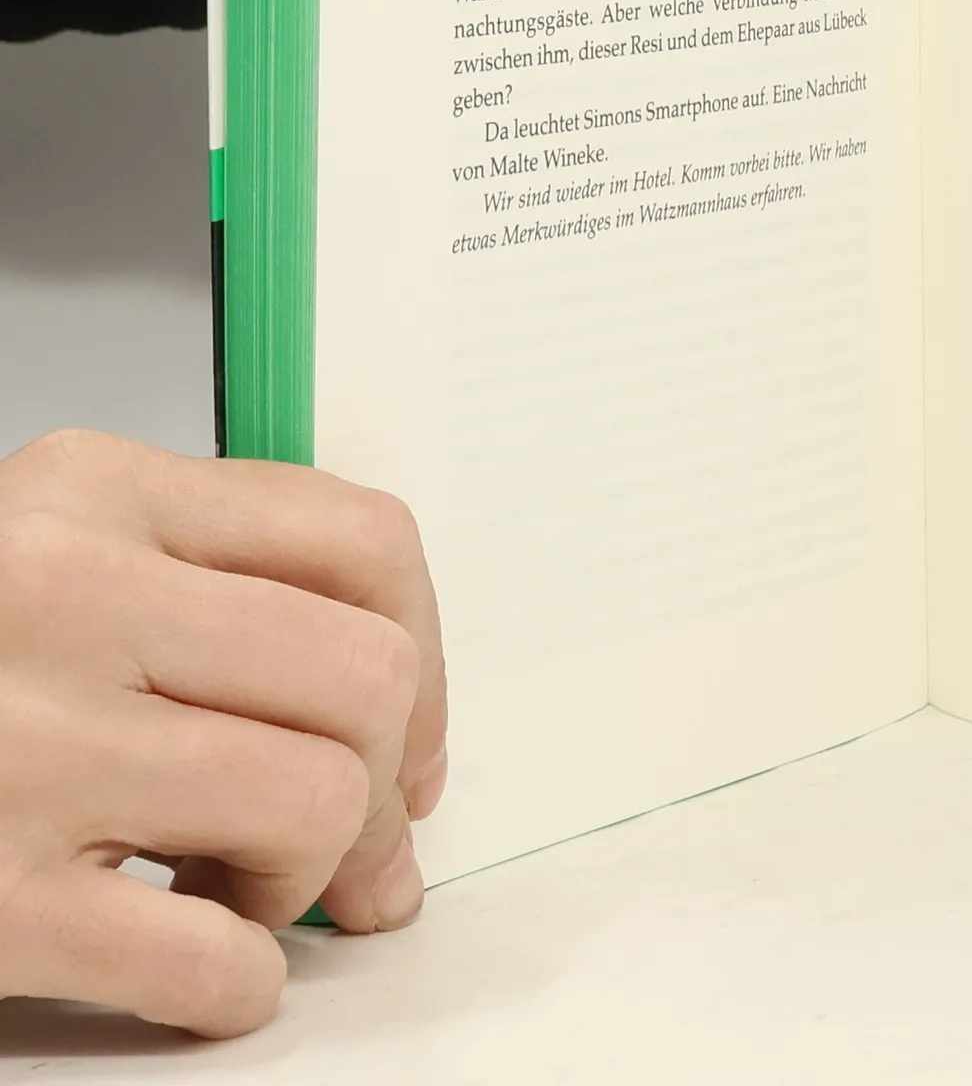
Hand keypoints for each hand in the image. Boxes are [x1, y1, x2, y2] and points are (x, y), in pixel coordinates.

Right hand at [0, 430, 446, 1038]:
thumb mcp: (53, 558)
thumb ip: (212, 585)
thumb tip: (400, 714)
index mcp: (94, 490)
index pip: (362, 538)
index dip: (428, 651)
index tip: (411, 735)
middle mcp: (62, 593)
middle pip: (365, 673)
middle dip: (386, 776)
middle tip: (346, 838)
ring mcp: (19, 746)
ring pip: (316, 797)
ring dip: (308, 874)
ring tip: (241, 885)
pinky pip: (210, 958)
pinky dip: (236, 983)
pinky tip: (195, 964)